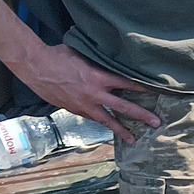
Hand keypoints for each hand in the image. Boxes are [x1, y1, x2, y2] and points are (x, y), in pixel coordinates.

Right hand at [7, 34, 158, 143]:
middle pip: (122, 107)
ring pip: (107, 121)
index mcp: (98, 77)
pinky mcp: (75, 110)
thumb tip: (110, 59)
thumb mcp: (82, 53)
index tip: (157, 93)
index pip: (126, 84)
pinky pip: (93, 118)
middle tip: (156, 123)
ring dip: (121, 130)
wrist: (36, 67)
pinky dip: (102, 123)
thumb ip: (98, 61)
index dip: (143, 89)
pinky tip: (109, 128)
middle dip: (141, 115)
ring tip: (133, 140)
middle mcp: (94, 94)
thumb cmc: (58, 55)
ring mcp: (84, 104)